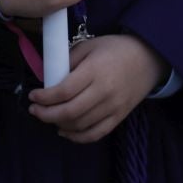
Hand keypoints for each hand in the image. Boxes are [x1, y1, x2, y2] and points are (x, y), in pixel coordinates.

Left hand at [26, 36, 165, 142]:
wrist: (149, 58)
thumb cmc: (115, 49)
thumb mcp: (89, 46)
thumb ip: (68, 60)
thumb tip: (48, 77)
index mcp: (94, 71)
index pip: (64, 90)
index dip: (45, 97)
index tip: (33, 96)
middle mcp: (104, 92)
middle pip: (70, 111)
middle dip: (46, 114)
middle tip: (34, 110)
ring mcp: (113, 107)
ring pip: (81, 125)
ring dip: (59, 124)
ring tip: (47, 117)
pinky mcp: (119, 117)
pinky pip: (96, 133)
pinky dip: (78, 137)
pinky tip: (64, 131)